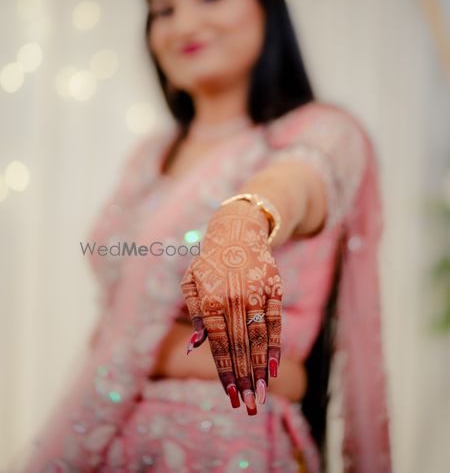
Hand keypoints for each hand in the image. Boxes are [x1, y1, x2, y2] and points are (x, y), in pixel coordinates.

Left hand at [180, 199, 282, 414]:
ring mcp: (256, 292)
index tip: (231, 396)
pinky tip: (274, 368)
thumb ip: (194, 314)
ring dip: (261, 369)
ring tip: (262, 395)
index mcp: (211, 298)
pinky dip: (275, 346)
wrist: (238, 230)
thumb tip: (196, 348)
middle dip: (245, 379)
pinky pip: (275, 321)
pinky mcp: (274, 288)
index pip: (219, 344)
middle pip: (241, 346)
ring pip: (260, 338)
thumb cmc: (209, 262)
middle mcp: (234, 296)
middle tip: (249, 407)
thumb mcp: (192, 282)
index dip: (226, 372)